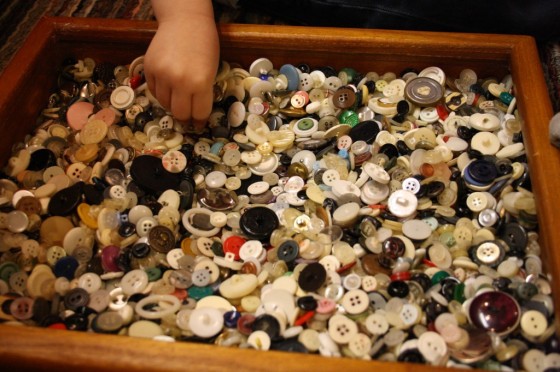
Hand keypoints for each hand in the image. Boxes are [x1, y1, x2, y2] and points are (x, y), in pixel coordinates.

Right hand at [144, 10, 218, 129]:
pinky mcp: (149, 69)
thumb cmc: (204, 44)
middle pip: (180, 113)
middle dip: (184, 119)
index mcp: (201, 82)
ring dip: (172, 105)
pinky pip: (154, 91)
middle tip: (187, 119)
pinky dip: (161, 93)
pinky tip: (168, 87)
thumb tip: (195, 113)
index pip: (199, 113)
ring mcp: (162, 75)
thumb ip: (203, 91)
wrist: (184, 20)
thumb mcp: (212, 70)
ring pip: (165, 104)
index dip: (199, 122)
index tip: (198, 126)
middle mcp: (180, 81)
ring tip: (178, 99)